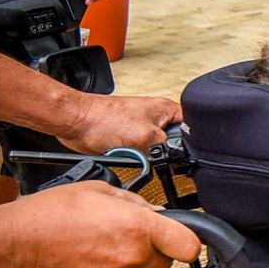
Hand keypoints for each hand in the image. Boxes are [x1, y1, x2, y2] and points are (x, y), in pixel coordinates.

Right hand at [0, 182, 198, 267]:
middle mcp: (130, 255)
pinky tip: (84, 260)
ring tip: (95, 245)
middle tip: (126, 237)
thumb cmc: (47, 214)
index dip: (188, 241)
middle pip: (164, 262)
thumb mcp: (97, 190)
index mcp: (136, 226)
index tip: (183, 239)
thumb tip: (154, 211)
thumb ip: (134, 202)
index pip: (188, 245)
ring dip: (124, 262)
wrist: (13, 244)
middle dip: (153, 250)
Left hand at [60, 91, 180, 153]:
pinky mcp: (130, 139)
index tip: (183, 153)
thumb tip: (177, 157)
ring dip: (147, 156)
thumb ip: (169, 146)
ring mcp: (142, 128)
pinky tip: (126, 154)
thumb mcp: (147, 136)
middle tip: (152, 151)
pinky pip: (141, 154)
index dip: (190, 142)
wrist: (76, 124)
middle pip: (175, 142)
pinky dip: (135, 158)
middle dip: (165, 152)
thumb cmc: (102, 119)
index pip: (192, 126)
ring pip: (157, 151)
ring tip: (134, 150)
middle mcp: (156, 117)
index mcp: (166, 109)